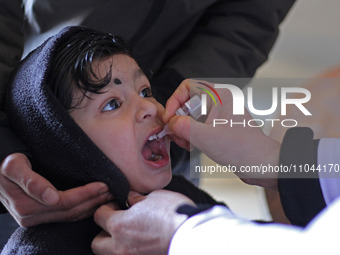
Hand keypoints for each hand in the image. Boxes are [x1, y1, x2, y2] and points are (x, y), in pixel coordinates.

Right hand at [0, 153, 112, 226]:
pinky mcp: (42, 217)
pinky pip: (68, 217)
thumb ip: (29, 180)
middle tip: (114, 189)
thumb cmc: (6, 165)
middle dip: (94, 200)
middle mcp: (32, 217)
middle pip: (72, 211)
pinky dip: (84, 209)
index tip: (103, 185)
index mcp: (27, 206)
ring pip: (72, 217)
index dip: (86, 194)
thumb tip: (51, 197)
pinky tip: (96, 202)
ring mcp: (37, 219)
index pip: (65, 203)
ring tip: (110, 196)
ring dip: (92, 206)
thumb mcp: (12, 166)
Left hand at [92, 190, 193, 254]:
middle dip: (104, 231)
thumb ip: (137, 199)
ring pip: (110, 254)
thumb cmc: (174, 214)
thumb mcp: (154, 197)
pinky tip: (141, 243)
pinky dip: (130, 251)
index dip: (107, 207)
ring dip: (114, 244)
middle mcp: (120, 246)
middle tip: (118, 222)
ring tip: (129, 235)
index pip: (99, 215)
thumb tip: (130, 199)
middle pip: (97, 243)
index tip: (116, 204)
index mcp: (119, 225)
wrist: (192, 234)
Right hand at [163, 79, 279, 188]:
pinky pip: (198, 126)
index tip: (170, 118)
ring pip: (191, 116)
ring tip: (184, 143)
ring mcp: (219, 115)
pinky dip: (191, 135)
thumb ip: (184, 126)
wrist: (261, 164)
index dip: (174, 101)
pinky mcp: (218, 127)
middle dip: (178, 119)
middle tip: (175, 134)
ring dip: (183, 129)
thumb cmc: (243, 149)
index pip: (187, 86)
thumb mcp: (206, 137)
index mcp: (220, 95)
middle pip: (187, 102)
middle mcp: (219, 102)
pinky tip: (191, 146)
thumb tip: (171, 122)